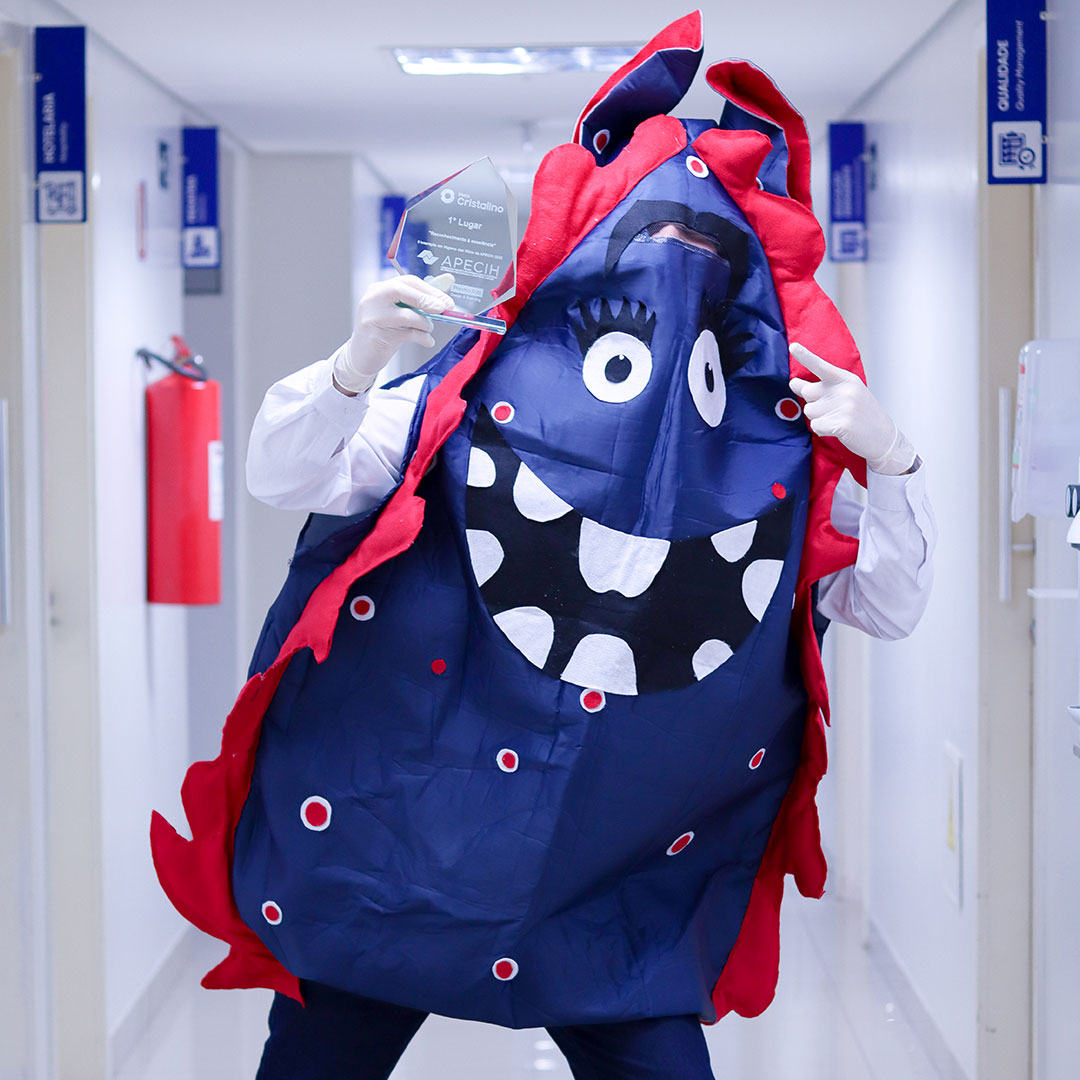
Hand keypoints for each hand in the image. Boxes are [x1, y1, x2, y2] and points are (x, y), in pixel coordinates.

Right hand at [333, 273, 454, 392]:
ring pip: (407, 315)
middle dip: (427, 300)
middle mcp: (373, 299)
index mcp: (379, 289)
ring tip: (427, 329)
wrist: (360, 356)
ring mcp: (373, 317)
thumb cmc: (384, 331)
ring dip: (425, 323)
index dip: (430, 289)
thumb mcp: (399, 311)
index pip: (407, 281)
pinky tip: (427, 341)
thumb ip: (420, 298)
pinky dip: (423, 337)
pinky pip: (408, 334)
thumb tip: (448, 281)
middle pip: (404, 290)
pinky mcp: (377, 336)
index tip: (446, 300)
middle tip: (444, 308)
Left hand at [788, 343, 915, 474]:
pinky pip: (816, 426)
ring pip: (809, 411)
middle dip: (813, 401)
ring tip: (838, 420)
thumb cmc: (863, 414)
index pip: (821, 365)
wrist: (884, 437)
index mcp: (846, 379)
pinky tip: (838, 430)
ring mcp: (844, 406)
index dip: (805, 356)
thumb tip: (793, 383)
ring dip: (819, 418)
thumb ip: (821, 387)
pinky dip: (823, 430)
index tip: (793, 346)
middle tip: (832, 409)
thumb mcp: (847, 393)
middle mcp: (844, 390)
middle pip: (807, 392)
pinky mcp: (841, 424)